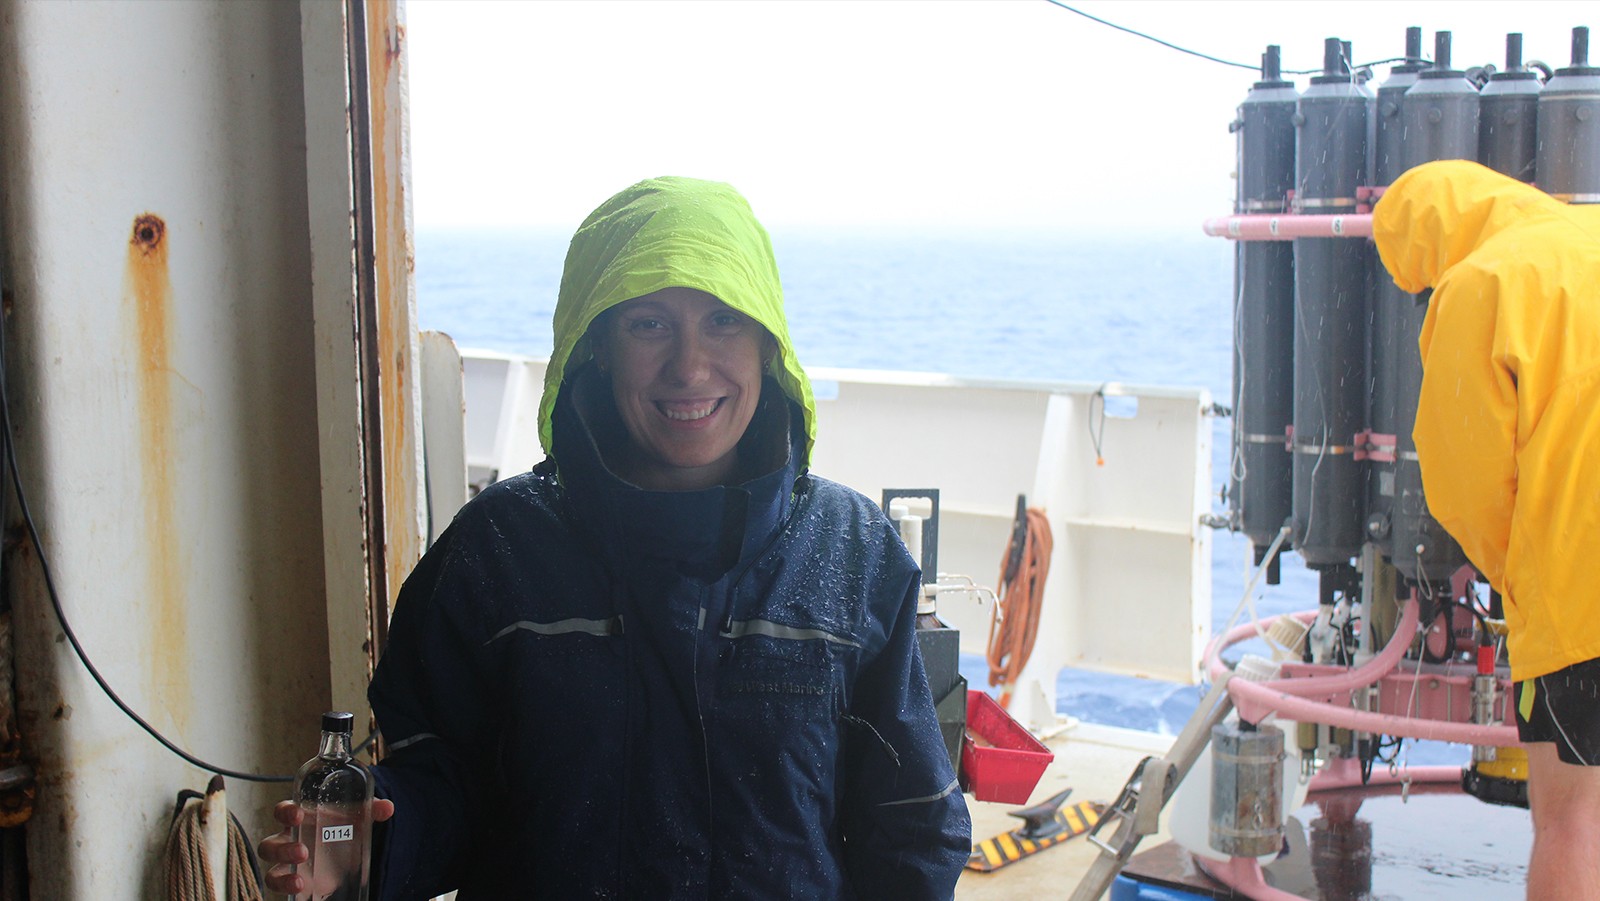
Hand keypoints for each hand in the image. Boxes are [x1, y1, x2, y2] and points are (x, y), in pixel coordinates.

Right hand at [260, 798, 394, 894]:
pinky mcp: (296, 882)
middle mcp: (289, 841)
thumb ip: (370, 810)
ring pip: (271, 872)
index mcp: (300, 819)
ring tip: (300, 881)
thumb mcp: (356, 817)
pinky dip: (285, 889)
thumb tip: (387, 807)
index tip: (297, 814)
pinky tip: (302, 888)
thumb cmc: (343, 826)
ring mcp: (289, 865)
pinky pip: (280, 889)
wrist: (346, 851)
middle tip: (303, 851)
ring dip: (281, 877)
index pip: (283, 811)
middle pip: (269, 845)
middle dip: (282, 849)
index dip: (285, 812)